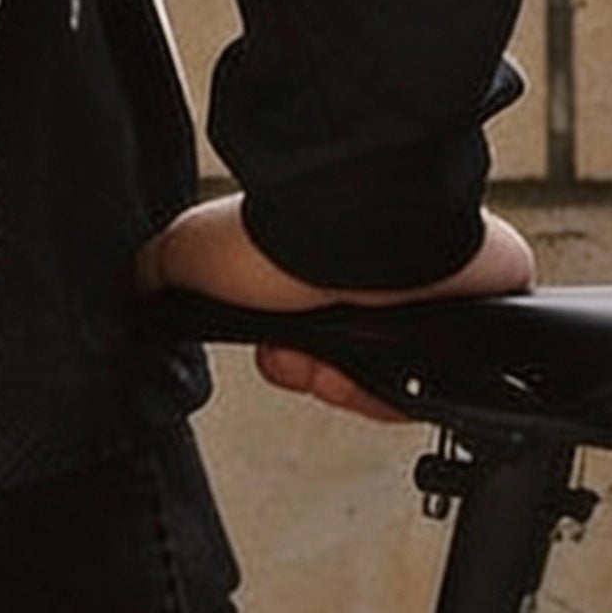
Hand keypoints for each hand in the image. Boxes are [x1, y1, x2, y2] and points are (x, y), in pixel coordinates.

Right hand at [135, 193, 534, 422]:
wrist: (355, 223)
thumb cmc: (282, 229)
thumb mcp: (192, 250)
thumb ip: (161, 272)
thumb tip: (135, 289)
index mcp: (322, 264)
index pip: (308, 340)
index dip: (289, 362)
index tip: (278, 357)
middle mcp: (377, 278)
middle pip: (348, 365)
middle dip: (317, 376)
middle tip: (304, 361)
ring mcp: (427, 295)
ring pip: (392, 380)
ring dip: (352, 387)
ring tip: (338, 366)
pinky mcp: (475, 308)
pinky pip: (444, 379)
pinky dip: (406, 388)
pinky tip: (383, 368)